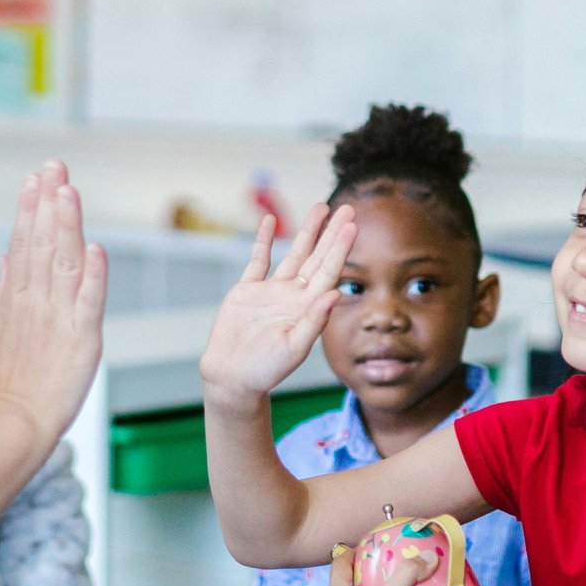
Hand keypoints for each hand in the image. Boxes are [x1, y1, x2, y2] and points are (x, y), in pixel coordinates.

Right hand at [0, 161, 108, 450]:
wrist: (14, 424)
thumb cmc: (9, 388)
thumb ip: (5, 293)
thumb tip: (6, 257)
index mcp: (18, 300)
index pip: (25, 245)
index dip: (31, 210)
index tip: (35, 179)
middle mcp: (37, 302)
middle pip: (42, 244)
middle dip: (48, 202)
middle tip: (53, 165)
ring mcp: (58, 319)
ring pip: (63, 263)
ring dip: (66, 225)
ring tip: (68, 191)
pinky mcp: (81, 339)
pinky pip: (88, 302)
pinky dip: (93, 275)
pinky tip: (95, 248)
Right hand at [198, 204, 356, 401]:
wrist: (232, 377)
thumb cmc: (265, 370)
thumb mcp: (294, 348)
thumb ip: (315, 320)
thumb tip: (335, 293)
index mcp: (308, 308)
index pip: (329, 271)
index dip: (340, 248)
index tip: (352, 225)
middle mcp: (293, 296)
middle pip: (317, 257)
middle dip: (332, 233)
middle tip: (347, 208)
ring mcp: (271, 292)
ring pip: (293, 254)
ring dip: (307, 231)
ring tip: (321, 208)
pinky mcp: (247, 292)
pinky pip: (258, 261)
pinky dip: (263, 241)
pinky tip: (270, 222)